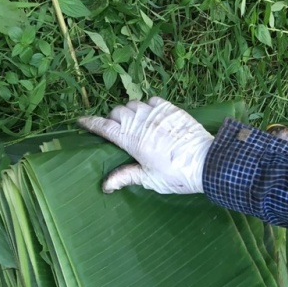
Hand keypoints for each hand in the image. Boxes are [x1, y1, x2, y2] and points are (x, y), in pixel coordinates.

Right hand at [78, 97, 212, 194]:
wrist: (206, 162)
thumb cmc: (176, 175)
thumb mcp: (149, 179)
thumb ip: (126, 177)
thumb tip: (105, 186)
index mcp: (131, 140)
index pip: (104, 127)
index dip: (91, 123)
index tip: (81, 121)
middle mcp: (140, 122)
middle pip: (117, 113)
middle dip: (112, 119)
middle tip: (116, 130)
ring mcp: (156, 113)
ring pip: (133, 104)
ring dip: (129, 112)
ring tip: (133, 122)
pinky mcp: (170, 109)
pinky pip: (152, 100)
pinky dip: (147, 106)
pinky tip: (151, 115)